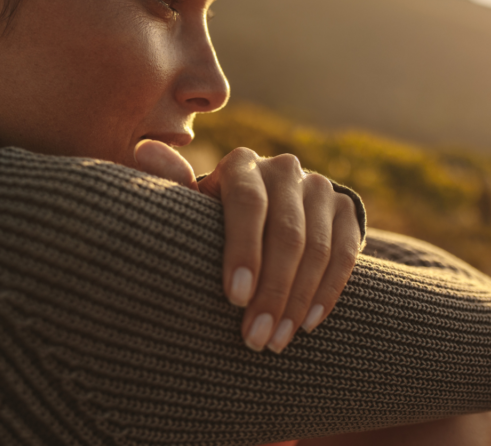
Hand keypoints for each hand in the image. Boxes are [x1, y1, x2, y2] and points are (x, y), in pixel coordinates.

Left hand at [134, 141, 361, 352]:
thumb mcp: (192, 205)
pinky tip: (308, 323)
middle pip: (287, 233)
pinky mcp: (346, 208)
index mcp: (241, 164)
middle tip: (255, 338)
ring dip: (298, 300)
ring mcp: (319, 187)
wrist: (266, 209)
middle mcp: (284, 169)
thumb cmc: (214, 218)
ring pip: (318, 248)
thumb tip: (145, 151)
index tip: (234, 298)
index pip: (248, 204)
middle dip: (272, 292)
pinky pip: (345, 253)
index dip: (244, 251)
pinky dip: (328, 291)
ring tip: (277, 341)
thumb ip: (172, 183)